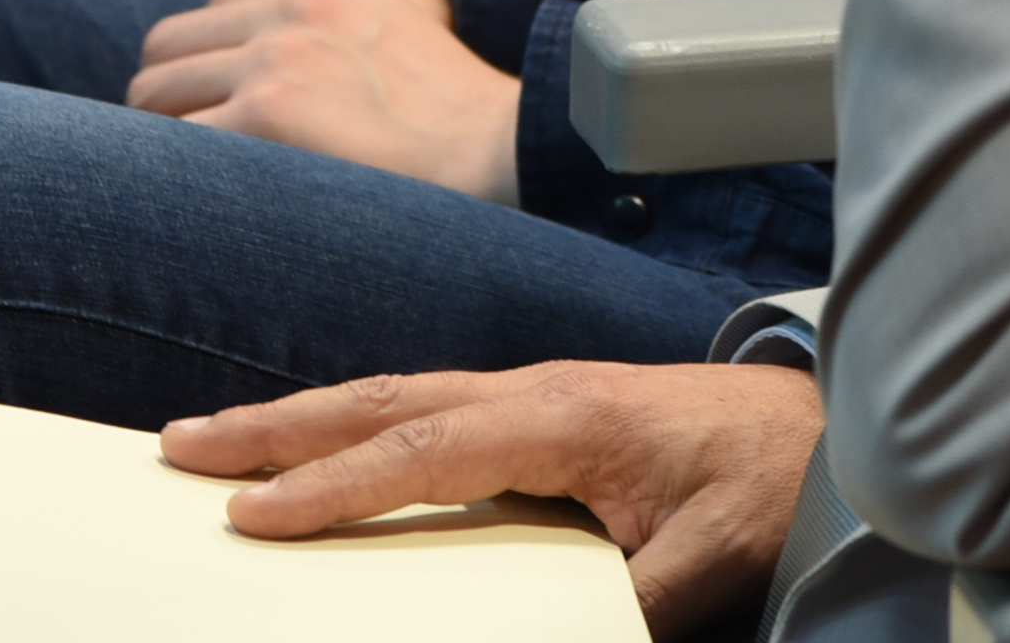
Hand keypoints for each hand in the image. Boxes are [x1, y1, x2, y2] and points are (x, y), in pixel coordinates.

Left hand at [125, 0, 520, 201]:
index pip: (222, 7)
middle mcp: (300, 9)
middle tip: (193, 153)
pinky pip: (167, 146)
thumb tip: (300, 76)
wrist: (504, 167)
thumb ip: (353, 35)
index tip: (224, 110)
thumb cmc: (466, 137)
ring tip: (193, 186)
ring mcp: (277, 60)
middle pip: (171, 41)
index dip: (213, 63)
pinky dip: (171, 181)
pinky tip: (198, 211)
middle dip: (172, 97)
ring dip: (162, 137)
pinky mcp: (264, 116)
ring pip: (153, 90)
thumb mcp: (417, 40)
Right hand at [165, 363, 826, 638]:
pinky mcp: (541, 409)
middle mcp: (536, 391)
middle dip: (276, 428)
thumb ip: (626, 608)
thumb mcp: (709, 565)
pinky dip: (355, 422)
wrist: (830, 431)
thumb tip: (570, 631)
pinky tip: (315, 444)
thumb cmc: (774, 488)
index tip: (253, 516)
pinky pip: (425, 407)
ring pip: (394, 395)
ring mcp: (534, 392)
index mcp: (567, 418)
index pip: (426, 448)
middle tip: (179, 449)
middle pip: (383, 401)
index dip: (336, 485)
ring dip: (302, 418)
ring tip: (214, 441)